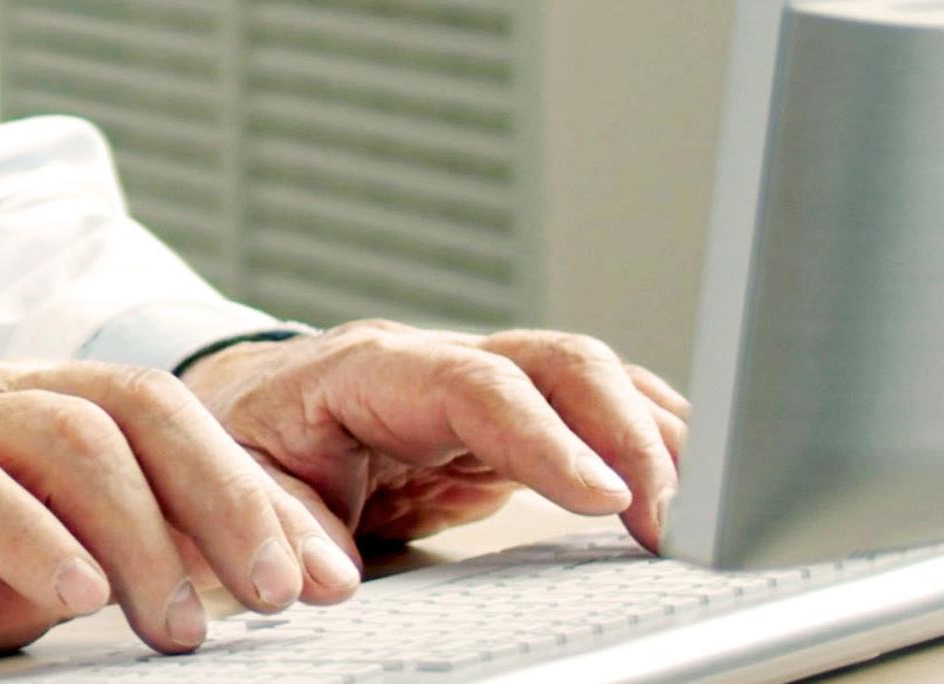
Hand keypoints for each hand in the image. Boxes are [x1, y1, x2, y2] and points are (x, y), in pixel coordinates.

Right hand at [0, 359, 364, 662]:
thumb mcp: (13, 570)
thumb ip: (101, 561)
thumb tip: (227, 600)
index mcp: (33, 409)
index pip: (171, 423)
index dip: (261, 493)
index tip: (336, 577)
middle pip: (138, 407)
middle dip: (232, 498)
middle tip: (293, 593)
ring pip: (64, 436)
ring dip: (144, 535)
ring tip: (185, 627)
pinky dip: (30, 535)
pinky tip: (75, 595)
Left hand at [179, 321, 691, 552]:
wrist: (242, 409)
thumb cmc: (244, 444)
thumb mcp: (236, 482)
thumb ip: (278, 523)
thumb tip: (326, 580)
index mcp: (369, 370)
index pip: (475, 386)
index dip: (545, 438)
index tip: (604, 498)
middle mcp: (439, 363)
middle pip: (558, 364)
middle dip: (630, 434)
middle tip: (677, 522)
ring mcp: (485, 383)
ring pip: (596, 382)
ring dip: (659, 441)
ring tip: (707, 517)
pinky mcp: (517, 422)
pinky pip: (600, 415)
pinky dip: (653, 446)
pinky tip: (693, 492)